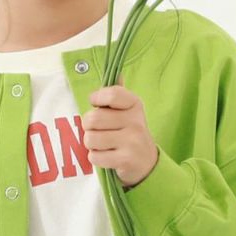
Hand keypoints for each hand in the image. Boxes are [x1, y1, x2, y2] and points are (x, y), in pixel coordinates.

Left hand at [83, 73, 158, 188]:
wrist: (147, 162)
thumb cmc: (129, 132)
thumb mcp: (127, 111)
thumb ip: (117, 95)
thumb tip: (116, 73)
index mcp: (134, 104)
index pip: (111, 94)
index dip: (96, 99)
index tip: (96, 104)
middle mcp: (135, 121)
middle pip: (93, 118)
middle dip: (88, 127)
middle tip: (97, 130)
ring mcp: (132, 141)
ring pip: (90, 139)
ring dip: (91, 144)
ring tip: (102, 144)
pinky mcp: (126, 159)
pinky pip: (95, 156)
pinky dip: (96, 158)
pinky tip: (107, 156)